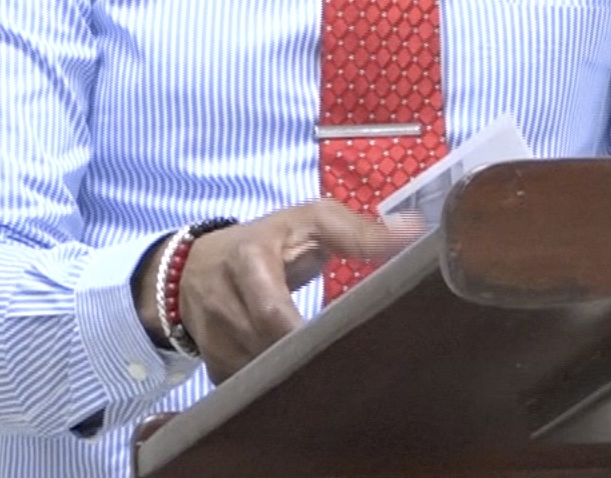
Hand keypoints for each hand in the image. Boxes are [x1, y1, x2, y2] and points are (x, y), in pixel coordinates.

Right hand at [135, 199, 415, 381]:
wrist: (195, 265)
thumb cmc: (268, 240)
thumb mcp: (309, 221)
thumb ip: (358, 231)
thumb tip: (415, 232)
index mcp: (248, 261)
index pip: (272, 310)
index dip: (302, 335)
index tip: (340, 342)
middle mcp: (223, 304)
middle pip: (266, 348)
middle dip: (305, 359)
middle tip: (348, 364)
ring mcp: (213, 340)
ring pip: (256, 374)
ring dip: (293, 377)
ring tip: (333, 376)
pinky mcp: (212, 366)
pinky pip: (246, 390)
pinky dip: (275, 390)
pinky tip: (305, 387)